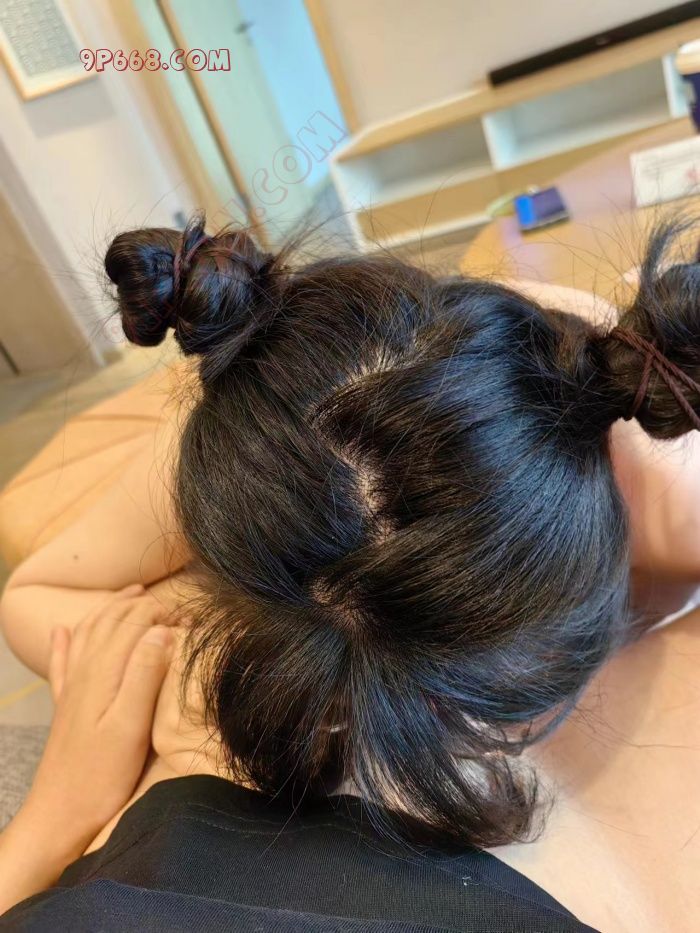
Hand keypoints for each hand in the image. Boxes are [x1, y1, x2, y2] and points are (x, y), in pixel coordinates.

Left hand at [0, 585, 172, 912]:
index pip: (133, 623)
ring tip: (131, 595)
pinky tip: (62, 632)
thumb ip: (145, 676)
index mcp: (102, 673)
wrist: (58, 819)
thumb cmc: (100, 778)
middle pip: (111, 621)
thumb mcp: (130, 728)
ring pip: (89, 633)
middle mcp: (84, 673)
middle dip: (141, 604)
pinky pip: (62, 663)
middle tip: (173, 605)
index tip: (190, 617)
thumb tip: (161, 631)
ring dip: (110, 609)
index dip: (161, 612)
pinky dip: (64, 642)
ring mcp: (72, 689)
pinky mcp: (65, 707)